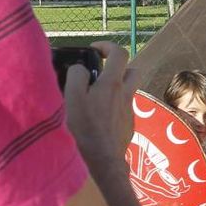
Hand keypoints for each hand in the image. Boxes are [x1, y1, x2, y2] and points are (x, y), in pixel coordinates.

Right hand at [65, 42, 139, 163]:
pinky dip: (114, 106)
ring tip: (98, 96)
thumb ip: (76, 76)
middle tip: (101, 74)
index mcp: (113, 83)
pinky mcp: (129, 124)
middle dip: (118, 67)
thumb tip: (81, 68)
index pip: (119, 52)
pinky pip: (123, 107)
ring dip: (117, 87)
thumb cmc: (86, 128)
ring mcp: (129, 109)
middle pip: (132, 70)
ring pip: (129, 90)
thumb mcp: (72, 98)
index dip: (107, 46)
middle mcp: (126, 93)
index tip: (94, 50)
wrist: (104, 158)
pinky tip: (100, 117)